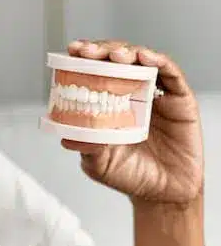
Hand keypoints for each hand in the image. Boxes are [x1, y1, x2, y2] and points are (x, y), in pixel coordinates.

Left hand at [61, 40, 203, 204]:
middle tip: (87, 52)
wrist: (163, 196)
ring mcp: (155, 93)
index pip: (93, 71)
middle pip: (115, 59)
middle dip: (100, 50)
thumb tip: (66, 137)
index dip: (83, 58)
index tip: (72, 51)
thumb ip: (85, 147)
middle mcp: (130, 92)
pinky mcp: (179, 99)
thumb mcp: (98, 162)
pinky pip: (170, 73)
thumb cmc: (129, 175)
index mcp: (108, 102)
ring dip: (126, 51)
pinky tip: (145, 58)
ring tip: (115, 56)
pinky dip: (157, 60)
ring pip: (141, 60)